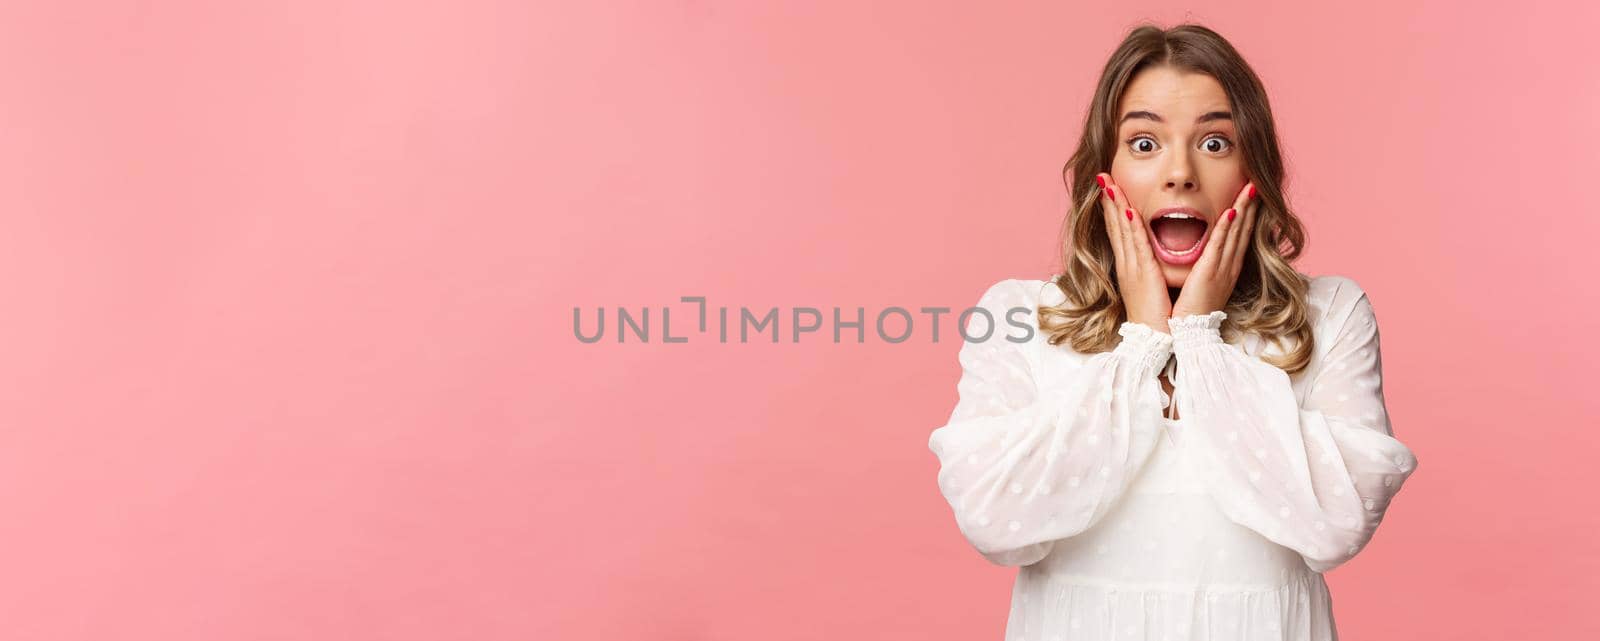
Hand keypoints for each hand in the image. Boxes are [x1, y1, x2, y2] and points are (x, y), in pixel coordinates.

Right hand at [1097, 173, 1170, 333]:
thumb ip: (1150, 271)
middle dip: (1109, 200)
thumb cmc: (1156, 316)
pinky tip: (1128, 211)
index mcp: (1130, 267)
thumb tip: (1152, 260)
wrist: (1153, 340)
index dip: (1112, 209)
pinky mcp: (1142, 274)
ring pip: (1123, 230)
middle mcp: (1127, 264)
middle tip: (1102, 177)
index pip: (1119, 231)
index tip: (1109, 188)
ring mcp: (1132, 268)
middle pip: (1115, 225)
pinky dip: (1132, 227)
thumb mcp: (1150, 288)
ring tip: (1110, 184)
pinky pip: (1137, 245)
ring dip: (1116, 205)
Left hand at [1172, 181, 1257, 317]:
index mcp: (1226, 270)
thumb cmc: (1189, 312)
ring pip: (1235, 233)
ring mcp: (1221, 270)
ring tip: (1249, 188)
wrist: (1188, 335)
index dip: (1246, 214)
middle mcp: (1228, 267)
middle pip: (1242, 230)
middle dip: (1249, 206)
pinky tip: (1231, 212)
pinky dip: (1225, 229)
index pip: (1239, 236)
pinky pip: (1218, 246)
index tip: (1249, 195)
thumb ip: (1204, 269)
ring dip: (1242, 209)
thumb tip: (1203, 258)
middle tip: (1255, 183)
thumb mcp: (1201, 286)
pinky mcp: (1209, 274)